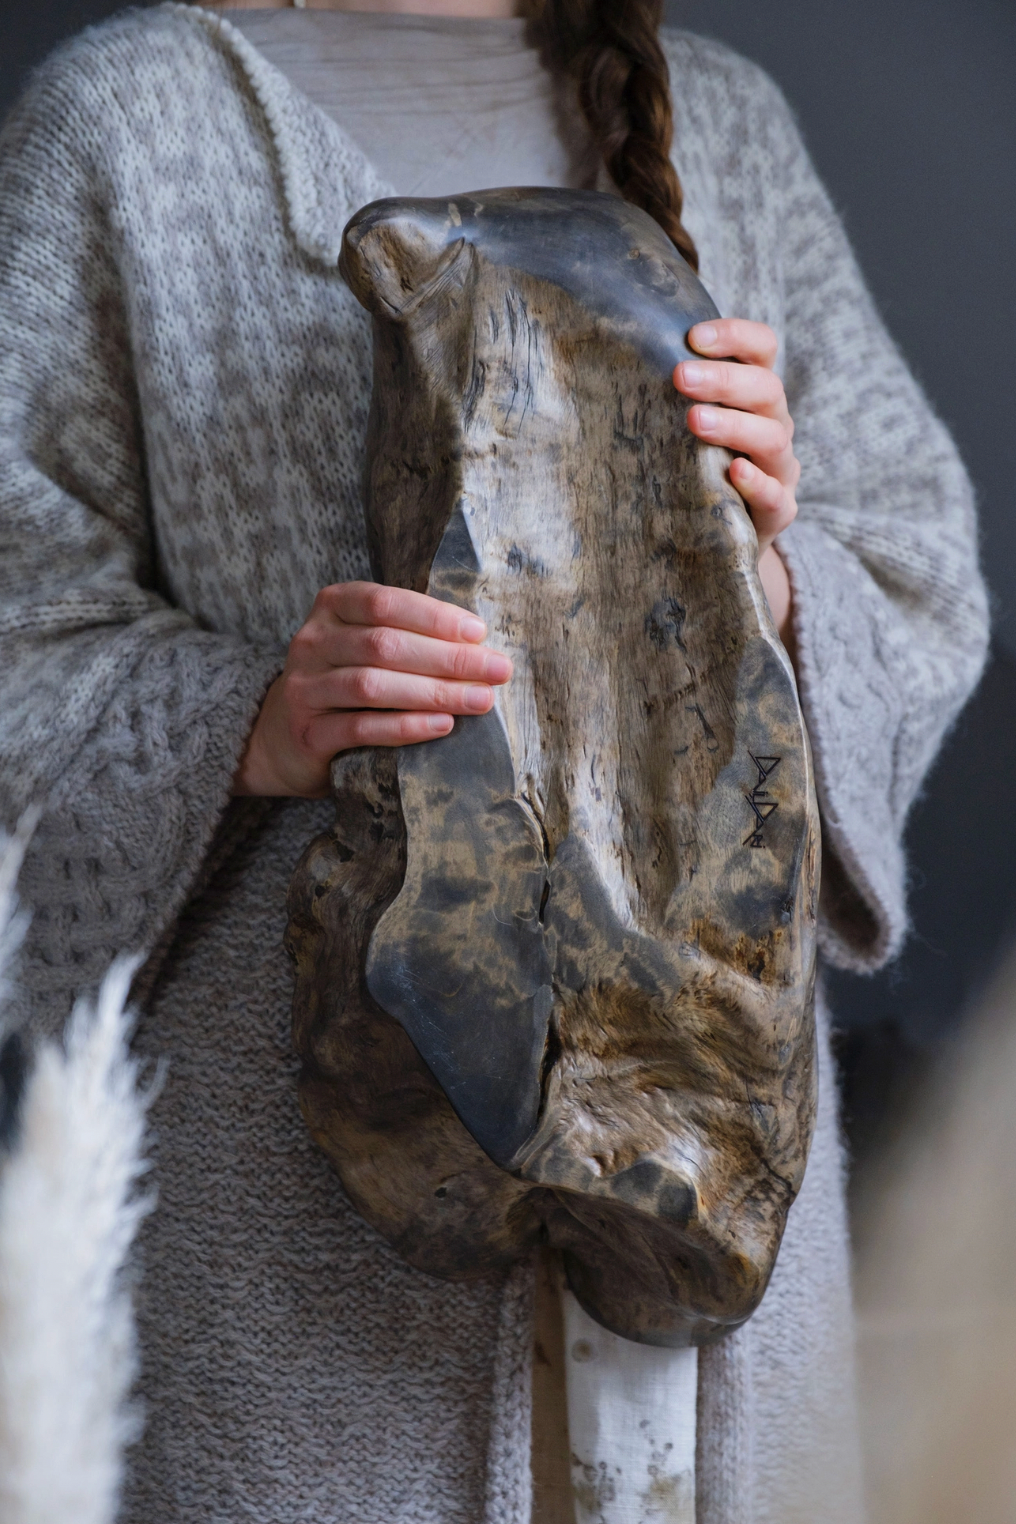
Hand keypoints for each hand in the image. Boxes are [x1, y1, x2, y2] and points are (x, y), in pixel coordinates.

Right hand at [234, 582, 512, 797]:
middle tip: (497, 671)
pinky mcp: (308, 734)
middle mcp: (312, 642)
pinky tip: (442, 726)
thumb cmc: (343, 682)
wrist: (282, 737)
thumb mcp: (365, 644)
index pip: (385, 603)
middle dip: (448, 658)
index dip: (435, 617)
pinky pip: (361, 728)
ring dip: (433, 692)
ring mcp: (305, 689)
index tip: (479, 633)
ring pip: (372, 685)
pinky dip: (406, 726)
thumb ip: (408, 634)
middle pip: (385, 645)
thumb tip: (479, 644)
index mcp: (332, 607)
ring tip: (479, 700)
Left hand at [673, 318, 797, 642]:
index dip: (735, 335)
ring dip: (734, 424)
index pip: (761, 348)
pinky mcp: (778, 512)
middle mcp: (774, 424)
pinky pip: (777, 497)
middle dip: (723, 379)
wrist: (715, 537)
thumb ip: (662, 394)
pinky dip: (758, 483)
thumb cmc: (690, 466)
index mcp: (754, 393)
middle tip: (679, 376)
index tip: (692, 336)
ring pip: (772, 438)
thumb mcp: (678, 425)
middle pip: (766, 388)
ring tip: (694, 420)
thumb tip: (590, 358)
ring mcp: (780, 469)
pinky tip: (735, 472)